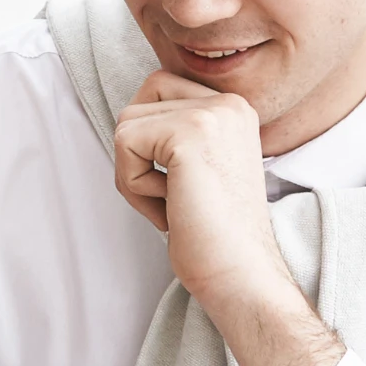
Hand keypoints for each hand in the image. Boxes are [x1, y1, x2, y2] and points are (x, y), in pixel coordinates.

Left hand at [114, 71, 343, 365]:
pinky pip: (124, 145)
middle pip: (137, 104)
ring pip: (125, 125)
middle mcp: (228, 102)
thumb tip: (128, 121)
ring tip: (174, 204)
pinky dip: (133, 186)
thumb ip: (176, 135)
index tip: (182, 187)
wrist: (242, 274)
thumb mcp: (200, 167)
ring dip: (134, 175)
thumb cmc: (214, 235)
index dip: (150, 144)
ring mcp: (211, 114)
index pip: (159, 91)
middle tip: (171, 195)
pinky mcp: (188, 134)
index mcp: (234, 109)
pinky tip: (171, 209)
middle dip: (137, 154)